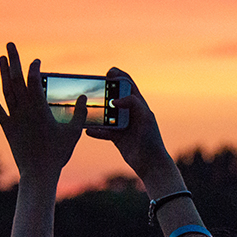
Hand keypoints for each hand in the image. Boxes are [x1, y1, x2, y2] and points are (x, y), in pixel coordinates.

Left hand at [0, 42, 85, 185]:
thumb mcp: (74, 132)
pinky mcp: (7, 127)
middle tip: (10, 44)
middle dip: (14, 60)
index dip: (34, 68)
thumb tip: (83, 97)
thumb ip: (79, 113)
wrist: (38, 172)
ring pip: (6, 90)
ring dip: (3, 73)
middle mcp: (24, 110)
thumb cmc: (58, 153)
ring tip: (2, 58)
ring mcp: (14, 118)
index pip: (34, 81)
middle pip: (16, 79)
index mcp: (40, 109)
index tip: (36, 61)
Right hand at [86, 68, 173, 184]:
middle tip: (91, 90)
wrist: (151, 163)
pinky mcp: (117, 138)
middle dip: (103, 92)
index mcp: (139, 104)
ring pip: (105, 114)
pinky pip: (103, 132)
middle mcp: (130, 112)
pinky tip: (88, 130)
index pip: (128, 84)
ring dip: (96, 112)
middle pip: (113, 97)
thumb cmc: (151, 139)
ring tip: (85, 109)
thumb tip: (114, 101)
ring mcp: (122, 125)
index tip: (108, 73)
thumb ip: (133, 103)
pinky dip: (96, 131)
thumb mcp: (145, 117)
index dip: (119, 76)